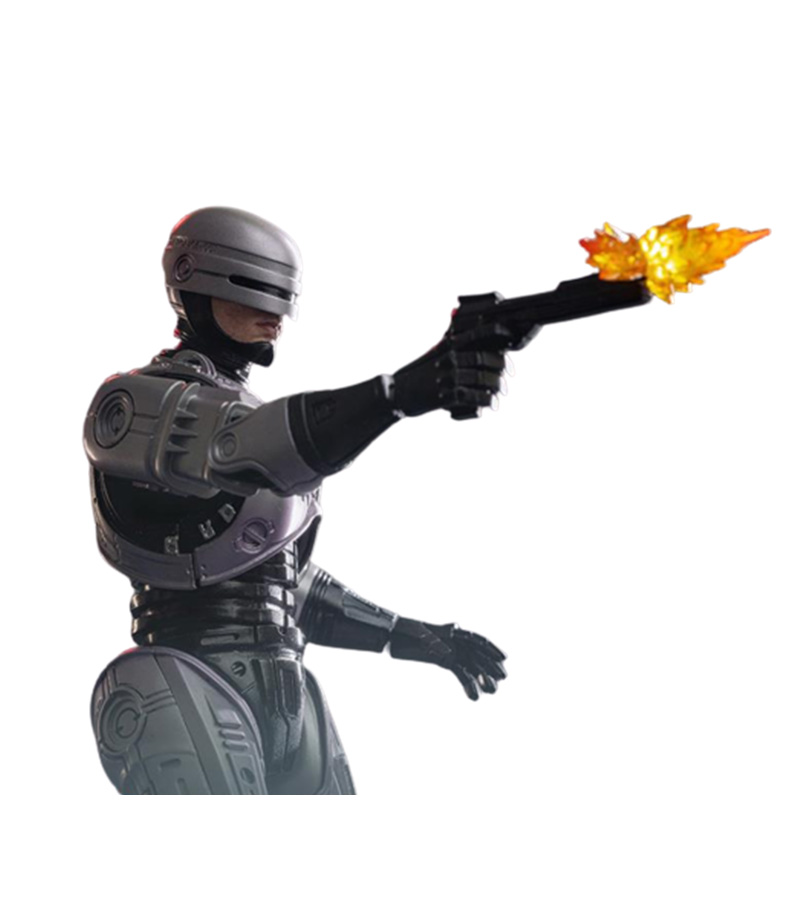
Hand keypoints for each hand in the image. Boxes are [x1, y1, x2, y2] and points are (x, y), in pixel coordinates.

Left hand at [389, 617, 507, 699]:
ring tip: (491, 691)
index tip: (503, 659)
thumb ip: (435, 641)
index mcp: (452, 632)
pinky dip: (468, 684)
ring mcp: (451, 651)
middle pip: (477, 654)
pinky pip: (460, 673)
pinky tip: (474, 696)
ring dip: (482, 678)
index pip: (476, 640)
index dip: (491, 649)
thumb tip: (449, 652)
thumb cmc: (405, 631)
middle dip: (490, 666)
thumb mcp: (419, 634)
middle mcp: (455, 641)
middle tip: (501, 681)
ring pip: (472, 665)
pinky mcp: (443, 661)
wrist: (392, 635)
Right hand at [392, 326, 508, 417]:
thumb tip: (457, 312)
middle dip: (500, 366)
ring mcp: (447, 377)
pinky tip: (487, 402)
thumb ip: (450, 336)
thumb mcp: (435, 351)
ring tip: (496, 390)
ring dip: (494, 385)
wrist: (398, 392)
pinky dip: (484, 400)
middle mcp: (449, 358)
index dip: (497, 332)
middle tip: (505, 373)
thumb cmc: (420, 372)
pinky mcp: (444, 396)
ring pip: (482, 378)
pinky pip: (473, 397)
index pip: (477, 333)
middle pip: (484, 358)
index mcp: (447, 345)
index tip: (509, 336)